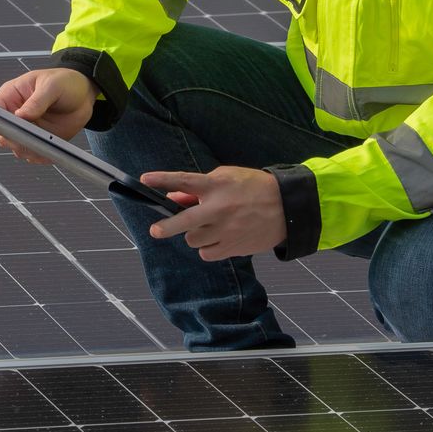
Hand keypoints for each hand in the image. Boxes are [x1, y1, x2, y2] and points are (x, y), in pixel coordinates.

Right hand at [0, 68, 95, 164]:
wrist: (84, 95)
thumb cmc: (64, 82)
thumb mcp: (52, 85)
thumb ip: (37, 100)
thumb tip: (20, 115)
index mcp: (12, 95)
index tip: (7, 125)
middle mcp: (15, 115)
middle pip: (1, 133)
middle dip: (12, 138)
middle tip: (29, 136)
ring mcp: (27, 130)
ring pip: (16, 147)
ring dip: (27, 149)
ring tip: (43, 145)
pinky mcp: (39, 141)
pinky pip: (33, 155)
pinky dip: (40, 157)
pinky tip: (50, 152)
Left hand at [142, 167, 284, 260]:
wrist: (287, 207)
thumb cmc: (254, 188)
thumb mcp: (227, 177)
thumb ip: (199, 188)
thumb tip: (173, 197)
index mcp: (216, 186)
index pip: (183, 180)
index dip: (162, 180)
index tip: (145, 179)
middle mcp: (219, 209)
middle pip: (183, 221)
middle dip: (165, 227)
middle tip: (155, 230)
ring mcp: (226, 230)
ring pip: (193, 240)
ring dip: (194, 235)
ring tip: (207, 227)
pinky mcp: (233, 247)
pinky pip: (207, 254)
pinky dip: (207, 249)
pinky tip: (217, 239)